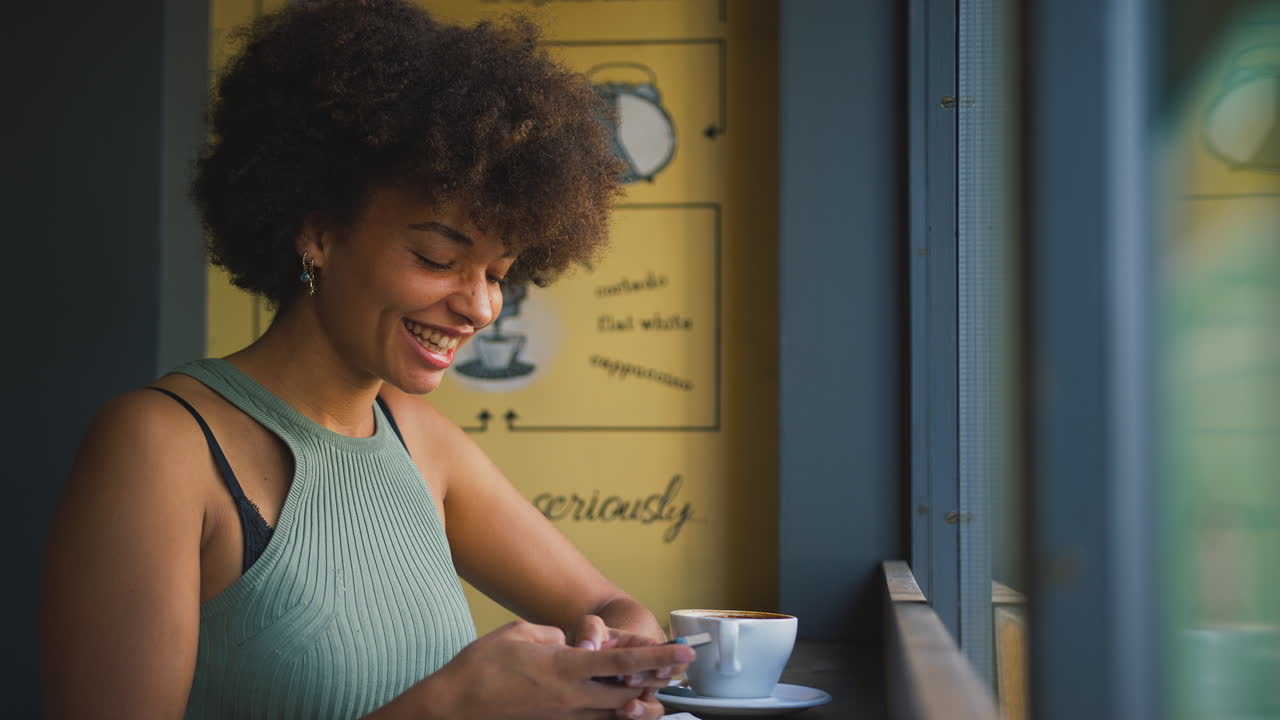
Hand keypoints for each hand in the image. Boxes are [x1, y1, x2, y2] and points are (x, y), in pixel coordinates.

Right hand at [413, 620, 694, 719]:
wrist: (452, 709)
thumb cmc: (479, 667)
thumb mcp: (518, 633)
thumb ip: (552, 634)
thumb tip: (568, 640)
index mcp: (564, 667)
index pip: (622, 662)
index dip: (657, 656)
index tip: (683, 652)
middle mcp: (571, 696)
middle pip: (627, 691)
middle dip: (656, 680)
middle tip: (679, 671)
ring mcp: (562, 715)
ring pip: (612, 710)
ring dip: (637, 700)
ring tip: (657, 690)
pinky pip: (590, 719)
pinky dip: (609, 712)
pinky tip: (618, 705)